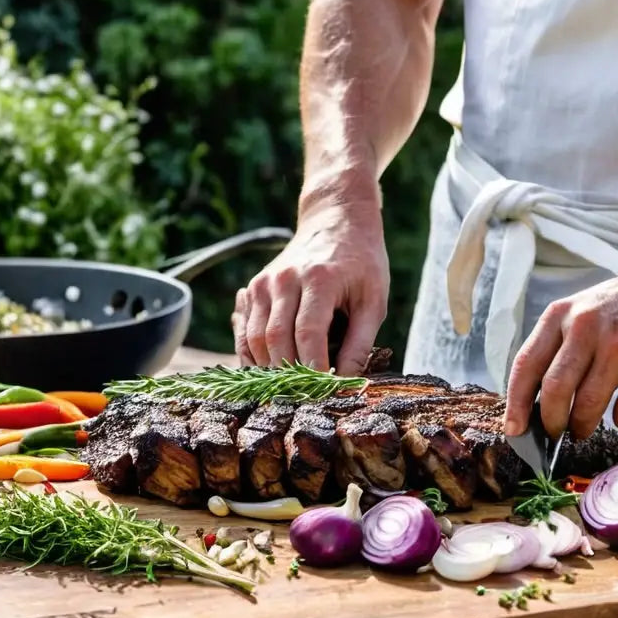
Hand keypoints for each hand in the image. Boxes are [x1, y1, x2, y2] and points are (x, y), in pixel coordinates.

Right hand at [232, 202, 388, 375]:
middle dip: (288, 373)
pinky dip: (252, 355)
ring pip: (254, 338)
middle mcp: (284, 278)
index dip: (312, 368)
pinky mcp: (252, 288)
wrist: (336, 221)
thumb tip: (345, 383)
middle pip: (275, 339)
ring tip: (288, 387)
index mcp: (319, 279)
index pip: (308, 334)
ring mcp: (263, 282)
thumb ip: (360, 343)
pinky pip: (243, 331)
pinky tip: (269, 370)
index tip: (323, 390)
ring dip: (268, 368)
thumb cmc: (362, 263)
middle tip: (304, 396)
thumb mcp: (374, 301)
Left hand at [502, 263, 617, 440]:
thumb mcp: (585, 308)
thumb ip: (561, 345)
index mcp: (562, 314)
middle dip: (551, 423)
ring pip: (588, 408)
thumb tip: (535, 400)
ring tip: (585, 428)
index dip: (516, 403)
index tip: (513, 430)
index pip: (526, 365)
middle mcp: (586, 327)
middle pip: (554, 392)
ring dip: (583, 427)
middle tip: (556, 433)